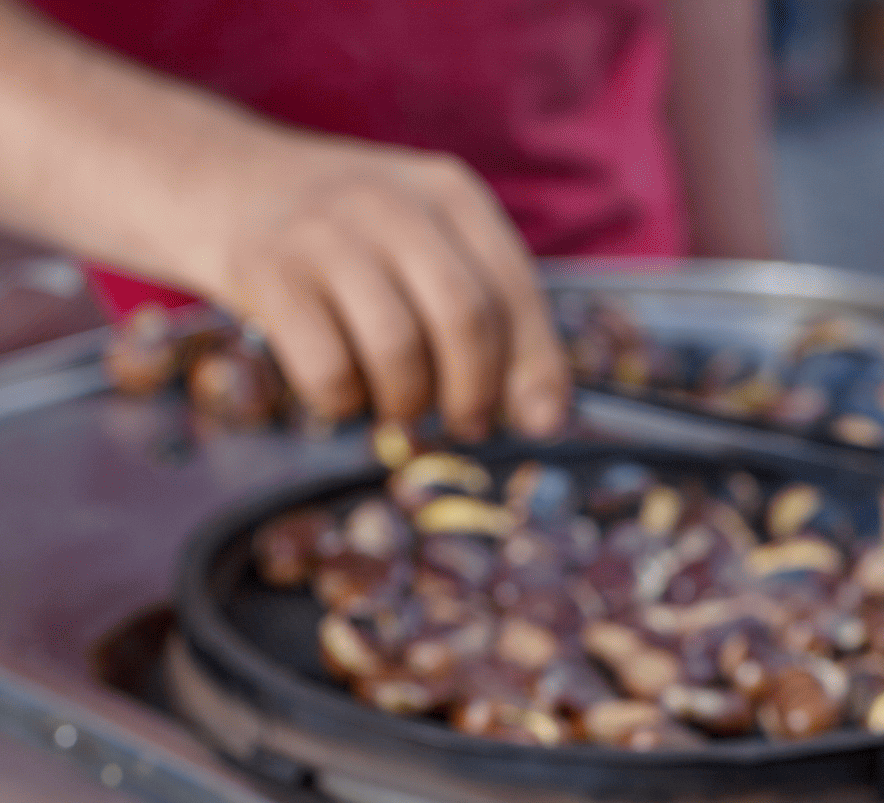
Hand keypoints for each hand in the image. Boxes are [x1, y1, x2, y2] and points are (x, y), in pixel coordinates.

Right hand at [188, 127, 570, 435]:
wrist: (229, 187)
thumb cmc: (358, 247)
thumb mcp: (433, 256)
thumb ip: (496, 325)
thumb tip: (544, 421)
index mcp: (450, 194)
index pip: (513, 291)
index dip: (531, 369)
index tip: (534, 423)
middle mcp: (391, 201)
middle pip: (463, 319)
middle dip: (472, 393)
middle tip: (462, 423)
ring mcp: (325, 233)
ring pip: (397, 350)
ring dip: (406, 403)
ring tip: (397, 404)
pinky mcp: (268, 273)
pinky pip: (329, 371)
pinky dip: (343, 404)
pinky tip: (342, 390)